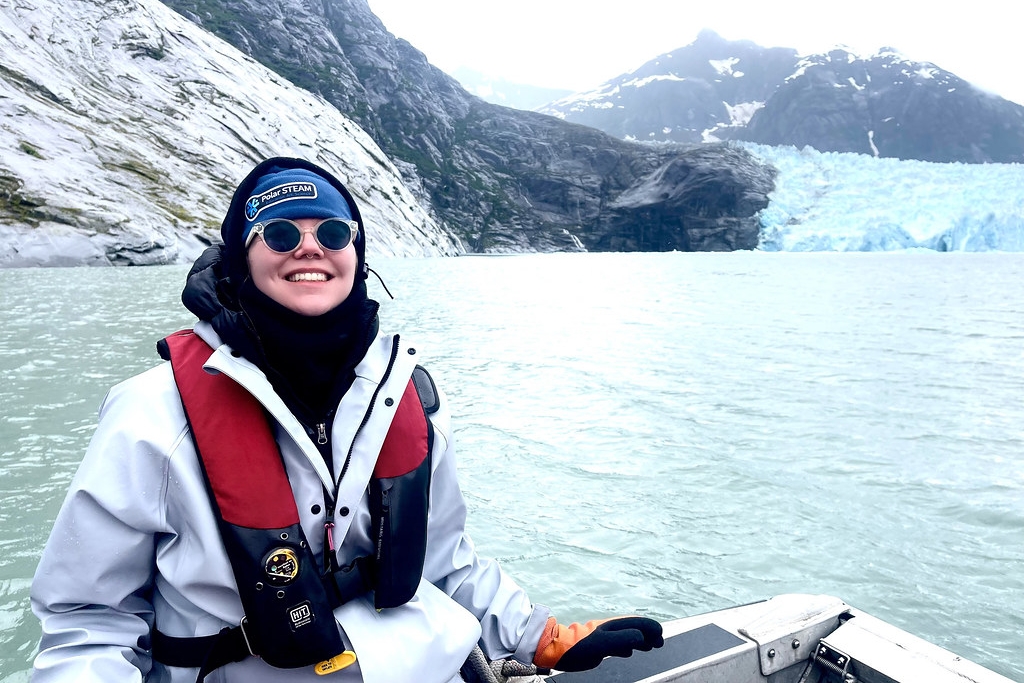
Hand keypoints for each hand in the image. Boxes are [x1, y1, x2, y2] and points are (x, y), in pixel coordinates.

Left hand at [533, 616, 663, 671]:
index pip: (639, 624)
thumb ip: (622, 639)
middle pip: (635, 628)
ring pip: (627, 635)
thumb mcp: (603, 643)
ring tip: (649, 646)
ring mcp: (605, 636)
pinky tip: (628, 652)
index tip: (659, 639)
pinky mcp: (599, 645)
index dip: (651, 630)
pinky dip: (628, 646)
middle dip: (649, 634)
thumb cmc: (578, 647)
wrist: (558, 649)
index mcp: (615, 627)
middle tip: (659, 643)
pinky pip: (618, 643)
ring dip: (640, 640)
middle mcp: (612, 629)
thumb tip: (641, 637)